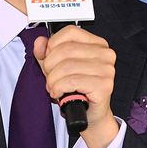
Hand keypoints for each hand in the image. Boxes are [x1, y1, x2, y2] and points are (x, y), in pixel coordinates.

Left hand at [33, 25, 118, 147]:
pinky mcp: (104, 85)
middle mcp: (105, 54)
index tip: (48, 57)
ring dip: (52, 80)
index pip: (71, 32)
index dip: (53, 44)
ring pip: (66, 66)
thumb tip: (39, 42)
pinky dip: (59, 88)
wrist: (91, 115)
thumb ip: (46, 53)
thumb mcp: (57, 67)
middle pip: (65, 50)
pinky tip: (59, 93)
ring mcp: (107, 69)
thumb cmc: (77, 89)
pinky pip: (71, 81)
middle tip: (49, 77)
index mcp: (97, 44)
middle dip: (50, 65)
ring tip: (53, 87)